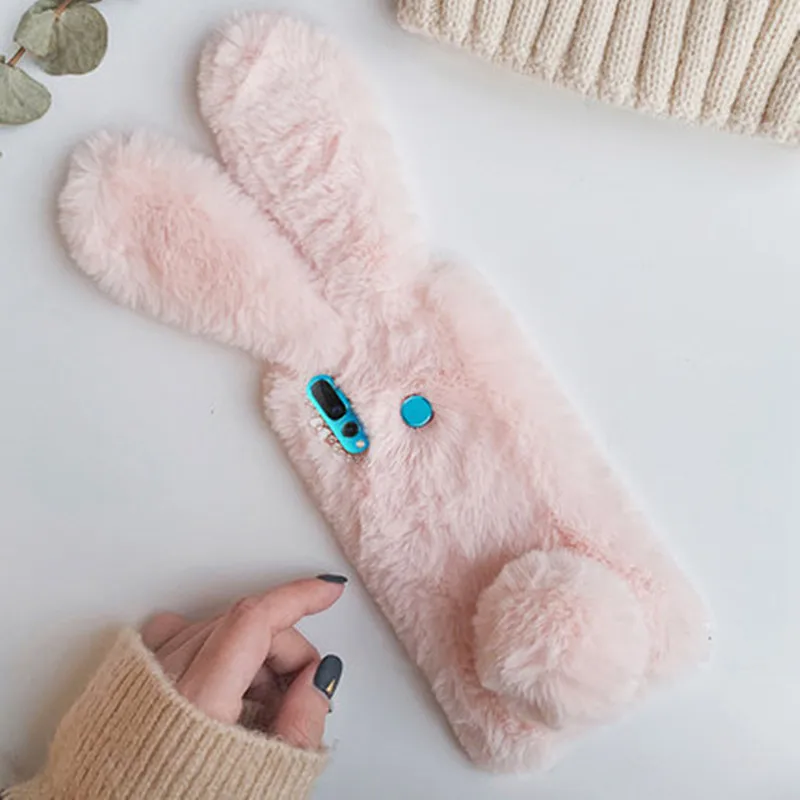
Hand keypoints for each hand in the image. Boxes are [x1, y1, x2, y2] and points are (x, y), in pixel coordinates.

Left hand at [141, 576, 346, 749]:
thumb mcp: (268, 776)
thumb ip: (303, 719)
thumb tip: (318, 676)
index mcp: (197, 700)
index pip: (255, 621)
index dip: (298, 597)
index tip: (326, 591)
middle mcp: (164, 677)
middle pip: (244, 624)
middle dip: (285, 646)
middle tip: (300, 688)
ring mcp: (142, 673)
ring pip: (217, 627)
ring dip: (251, 651)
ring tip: (257, 704)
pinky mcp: (128, 675)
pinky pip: (179, 634)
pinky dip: (211, 645)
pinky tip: (223, 679)